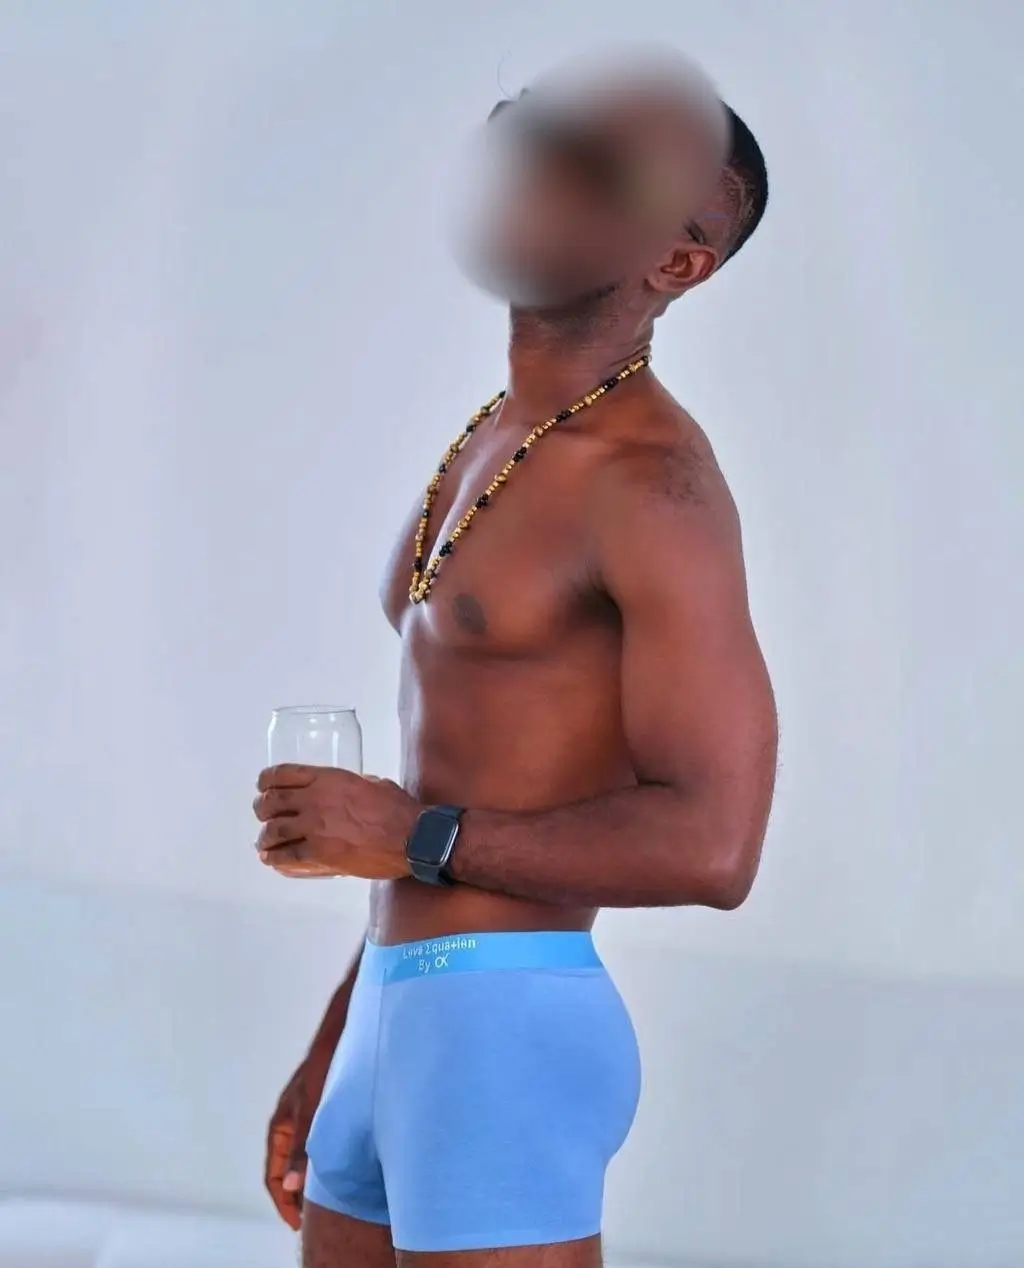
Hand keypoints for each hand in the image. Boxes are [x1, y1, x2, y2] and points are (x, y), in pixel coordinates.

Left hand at [253, 764, 420, 879]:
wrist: (412, 838)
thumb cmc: (398, 809)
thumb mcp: (371, 783)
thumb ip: (347, 784)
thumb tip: (338, 792)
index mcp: (328, 779)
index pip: (283, 774)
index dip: (266, 780)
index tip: (263, 785)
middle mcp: (315, 800)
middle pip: (272, 802)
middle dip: (262, 808)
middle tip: (264, 814)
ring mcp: (315, 828)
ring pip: (273, 830)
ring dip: (266, 836)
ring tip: (266, 841)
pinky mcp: (320, 855)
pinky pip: (286, 856)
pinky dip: (275, 858)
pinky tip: (272, 858)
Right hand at [265, 1041, 332, 1229]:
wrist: (336, 1040)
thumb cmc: (321, 1071)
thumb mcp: (312, 1113)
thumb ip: (302, 1149)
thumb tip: (291, 1186)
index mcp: (279, 1129)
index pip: (273, 1176)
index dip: (283, 1202)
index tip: (297, 1223)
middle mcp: (287, 1126)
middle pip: (285, 1170)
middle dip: (293, 1196)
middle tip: (309, 1218)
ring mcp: (301, 1118)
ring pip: (298, 1158)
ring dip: (306, 1179)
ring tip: (322, 1199)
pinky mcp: (317, 1111)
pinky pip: (311, 1146)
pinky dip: (317, 1162)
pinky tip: (335, 1166)